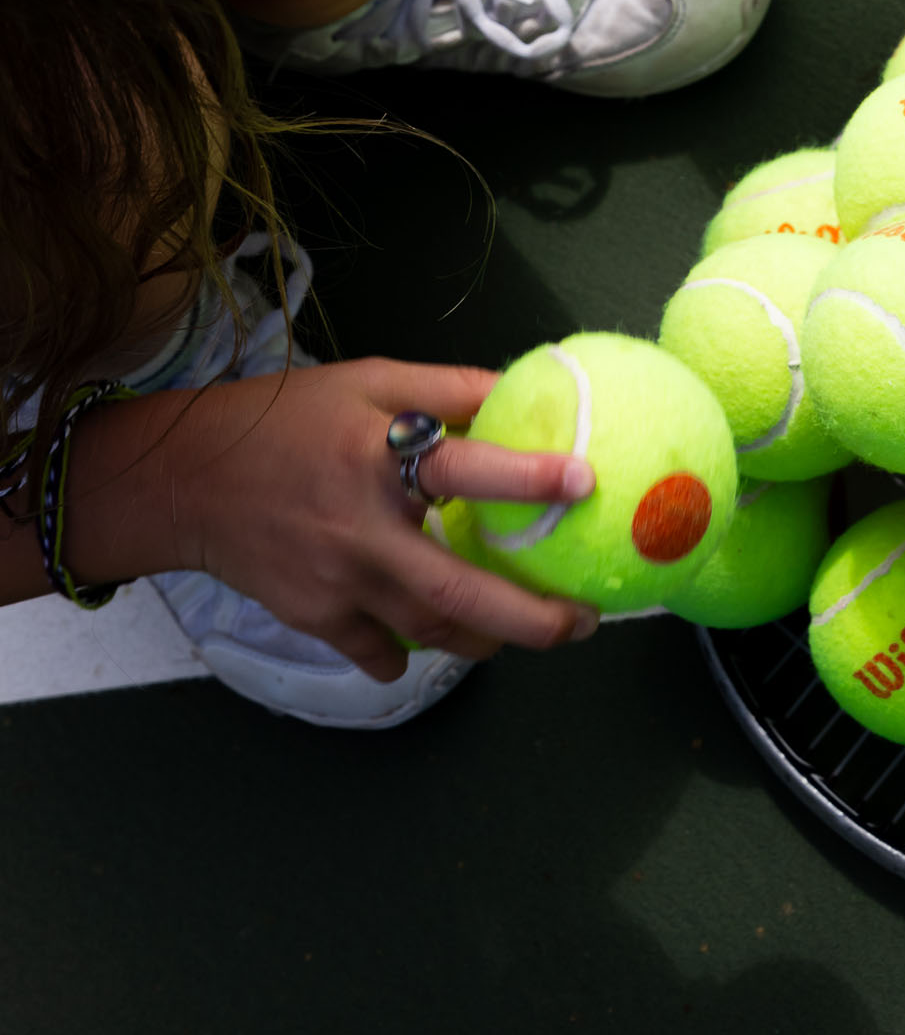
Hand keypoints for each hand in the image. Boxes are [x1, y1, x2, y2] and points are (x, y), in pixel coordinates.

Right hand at [166, 357, 600, 680]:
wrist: (188, 479)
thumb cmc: (286, 419)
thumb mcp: (369, 381)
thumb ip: (446, 388)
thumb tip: (522, 387)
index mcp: (377, 457)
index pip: (464, 468)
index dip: (528, 476)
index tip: (586, 482)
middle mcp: (360, 528)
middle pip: (456, 588)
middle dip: (530, 616)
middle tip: (584, 619)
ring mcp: (335, 583)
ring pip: (427, 631)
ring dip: (485, 638)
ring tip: (528, 632)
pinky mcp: (313, 616)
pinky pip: (377, 653)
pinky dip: (412, 653)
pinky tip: (443, 640)